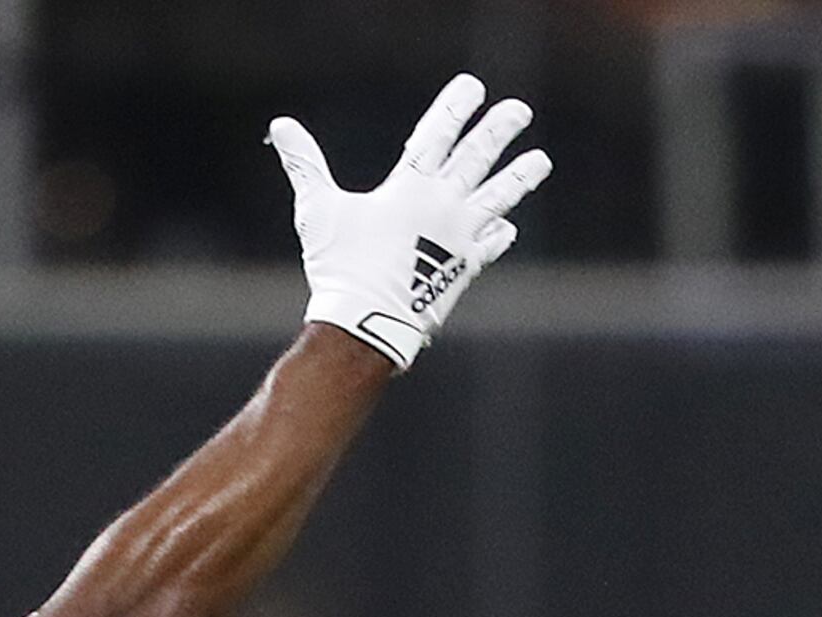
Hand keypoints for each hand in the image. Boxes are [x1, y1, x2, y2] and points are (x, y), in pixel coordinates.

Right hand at [270, 73, 550, 372]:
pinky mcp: (463, 270)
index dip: (454, 107)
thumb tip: (280, 125)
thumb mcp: (318, 210)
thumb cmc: (340, 268)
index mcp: (411, 188)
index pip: (437, 134)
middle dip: (499, 130)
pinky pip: (488, 246)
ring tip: (540, 161)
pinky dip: (498, 234)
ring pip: (498, 197)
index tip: (472, 87)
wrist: (368, 324)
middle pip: (478, 157)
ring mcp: (459, 238)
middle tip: (518, 111)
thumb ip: (305, 164)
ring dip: (520, 177)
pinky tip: (506, 228)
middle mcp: (443, 206)